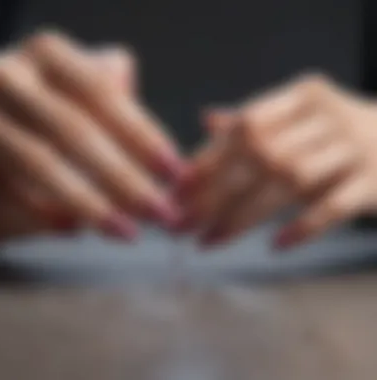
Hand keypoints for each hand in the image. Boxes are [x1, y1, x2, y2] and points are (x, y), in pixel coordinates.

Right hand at [0, 31, 183, 241]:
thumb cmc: (49, 110)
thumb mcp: (81, 93)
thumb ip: (115, 103)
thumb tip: (157, 143)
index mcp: (49, 55)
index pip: (102, 94)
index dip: (142, 136)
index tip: (176, 173)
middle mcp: (11, 76)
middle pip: (74, 130)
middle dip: (124, 179)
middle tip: (162, 214)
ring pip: (40, 162)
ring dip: (90, 203)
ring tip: (127, 233)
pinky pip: (8, 190)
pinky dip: (41, 214)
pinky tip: (73, 230)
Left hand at [176, 74, 376, 249]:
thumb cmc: (331, 134)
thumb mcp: (296, 119)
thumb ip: (253, 121)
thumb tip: (206, 120)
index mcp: (302, 97)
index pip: (246, 126)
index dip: (210, 158)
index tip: (179, 189)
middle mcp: (327, 118)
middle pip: (262, 156)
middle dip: (216, 193)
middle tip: (183, 223)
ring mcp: (354, 150)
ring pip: (290, 182)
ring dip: (244, 215)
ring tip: (210, 240)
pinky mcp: (375, 183)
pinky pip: (335, 206)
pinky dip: (304, 227)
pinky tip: (275, 245)